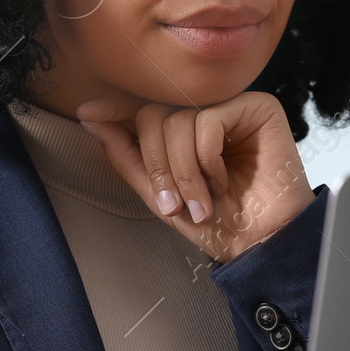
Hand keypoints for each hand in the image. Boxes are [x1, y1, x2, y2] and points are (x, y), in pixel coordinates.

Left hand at [77, 91, 315, 262]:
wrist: (262, 243)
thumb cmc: (220, 223)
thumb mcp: (159, 193)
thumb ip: (127, 155)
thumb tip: (91, 118)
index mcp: (185, 130)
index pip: (145, 109)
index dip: (115, 110)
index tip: (87, 113)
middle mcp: (207, 112)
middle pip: (155, 114)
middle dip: (157, 164)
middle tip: (172, 203)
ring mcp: (232, 107)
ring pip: (179, 119)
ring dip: (184, 171)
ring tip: (202, 201)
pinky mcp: (257, 107)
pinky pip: (209, 120)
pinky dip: (208, 158)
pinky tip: (224, 180)